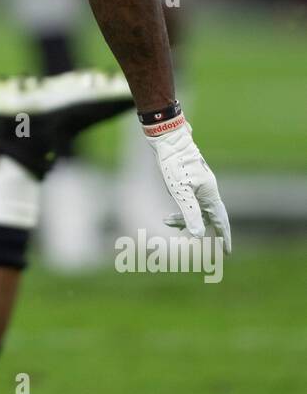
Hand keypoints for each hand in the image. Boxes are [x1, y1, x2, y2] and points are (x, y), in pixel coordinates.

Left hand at [142, 115, 231, 250]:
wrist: (168, 140)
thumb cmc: (175, 165)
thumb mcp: (180, 192)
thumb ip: (190, 214)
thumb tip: (199, 236)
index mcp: (210, 195)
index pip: (220, 221)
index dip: (224, 237)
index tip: (227, 253)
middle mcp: (208, 191)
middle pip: (208, 217)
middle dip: (205, 232)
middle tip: (206, 251)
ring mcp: (199, 187)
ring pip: (196, 211)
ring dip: (183, 220)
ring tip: (166, 222)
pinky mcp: (189, 182)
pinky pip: (189, 203)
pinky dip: (180, 212)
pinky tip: (168, 217)